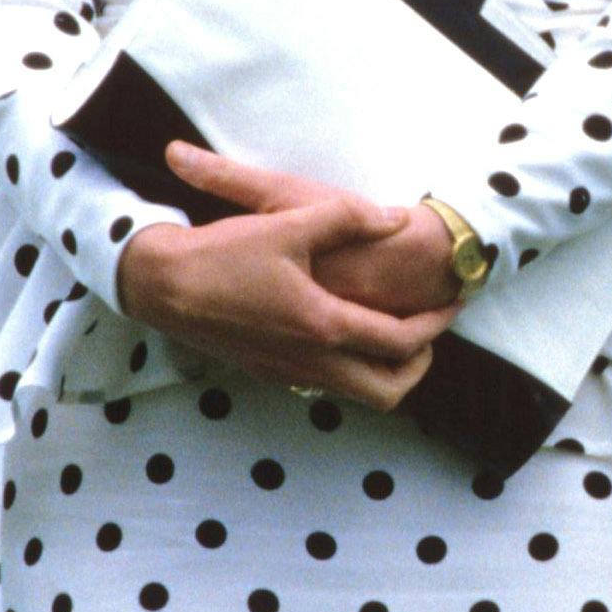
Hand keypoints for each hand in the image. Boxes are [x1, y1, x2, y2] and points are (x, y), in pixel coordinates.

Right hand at [117, 148, 449, 406]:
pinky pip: (325, 385)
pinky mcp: (265, 371)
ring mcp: (286, 372)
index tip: (452, 303)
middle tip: (429, 333)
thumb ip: (349, 216)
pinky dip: (349, 369)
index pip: (401, 341)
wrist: (159, 286)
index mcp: (323, 326)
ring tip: (392, 335)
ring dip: (384, 371)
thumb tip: (395, 217)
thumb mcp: (289, 219)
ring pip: (357, 395)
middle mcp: (310, 361)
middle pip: (389, 390)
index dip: (436, 323)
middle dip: (419, 365)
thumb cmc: (222, 252)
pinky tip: (342, 334)